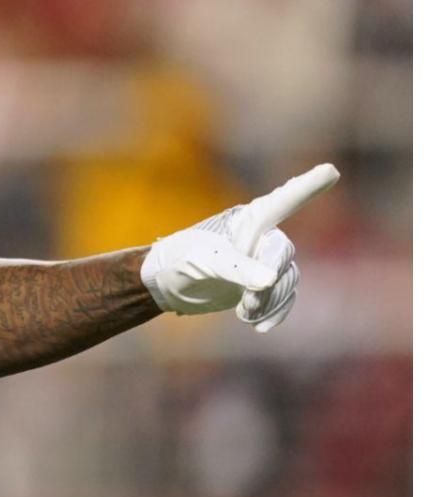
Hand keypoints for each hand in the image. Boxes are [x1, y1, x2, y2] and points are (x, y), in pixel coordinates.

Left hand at [141, 164, 338, 332]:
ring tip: (244, 312)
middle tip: (248, 301)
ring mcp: (264, 261)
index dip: (308, 186)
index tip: (331, 170)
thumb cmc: (181, 260)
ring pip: (286, 280)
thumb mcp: (206, 261)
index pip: (284, 200)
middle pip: (283, 255)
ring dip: (270, 301)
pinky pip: (284, 297)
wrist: (166, 284)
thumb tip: (270, 279)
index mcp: (249, 220)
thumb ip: (239, 268)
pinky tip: (260, 326)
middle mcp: (262, 236)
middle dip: (270, 281)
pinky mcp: (263, 284)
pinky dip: (275, 312)